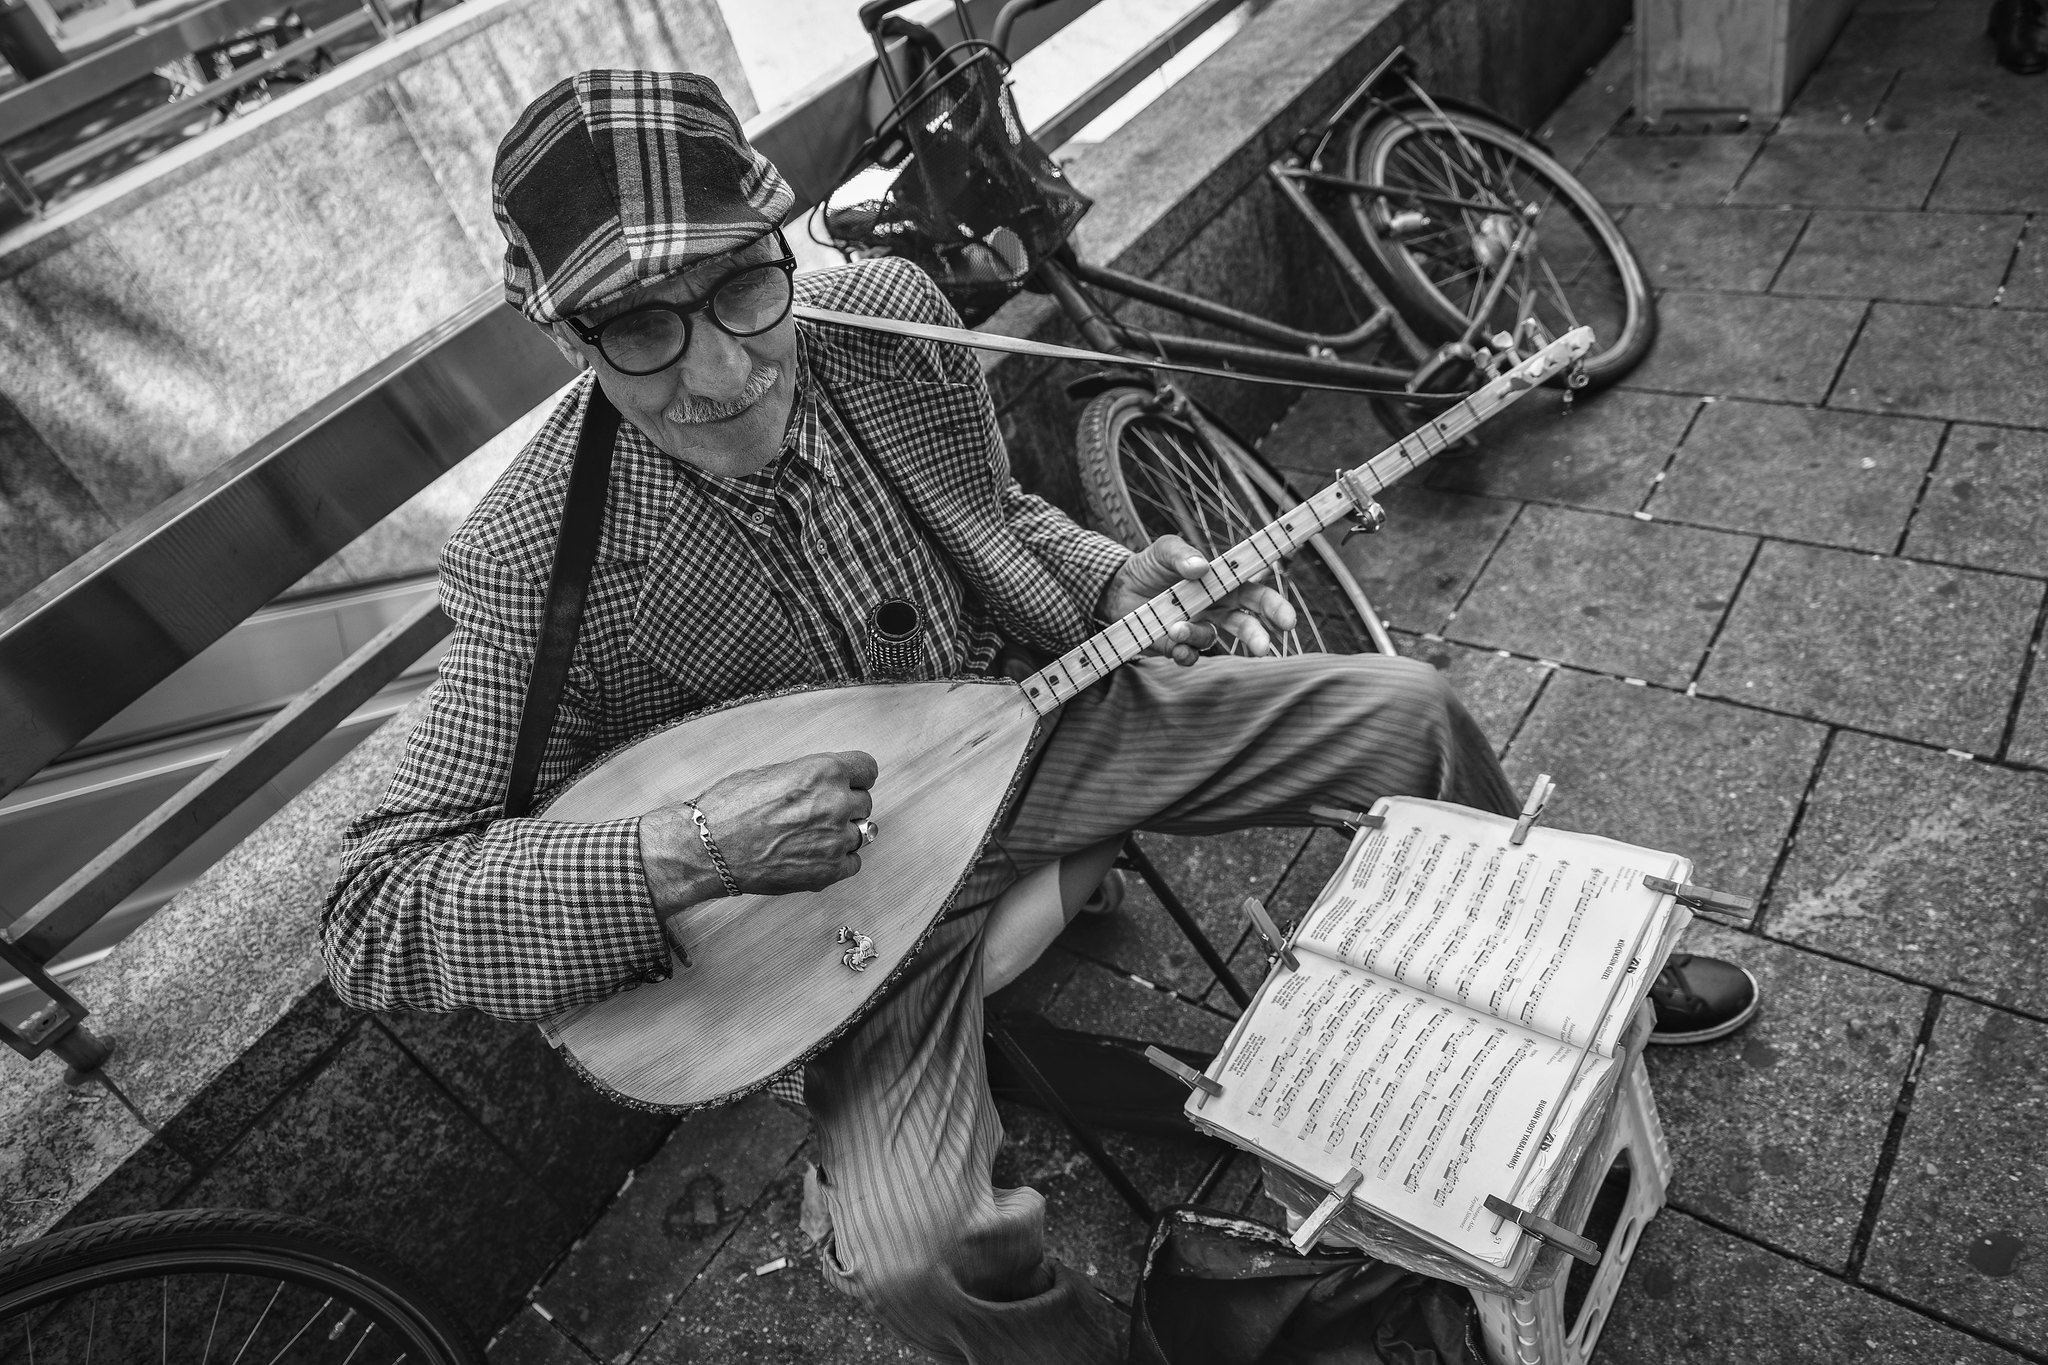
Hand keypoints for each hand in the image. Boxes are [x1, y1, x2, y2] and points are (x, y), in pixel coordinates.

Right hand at [641, 751, 877, 913]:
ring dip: (842, 834)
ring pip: (861, 833)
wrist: (708, 848)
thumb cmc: (730, 807)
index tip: (848, 784)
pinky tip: (814, 856)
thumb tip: (829, 783)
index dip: (856, 777)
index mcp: (823, 772)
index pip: (867, 769)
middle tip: (817, 814)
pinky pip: (853, 863)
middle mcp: (836, 803)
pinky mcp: (829, 871)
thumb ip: (810, 776)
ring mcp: (835, 839)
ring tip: (812, 836)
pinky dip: (839, 861)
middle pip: (864, 802)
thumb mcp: (773, 773)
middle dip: (845, 806)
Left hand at [1096, 535, 1297, 664]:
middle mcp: (1216, 608)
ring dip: (1198, 635)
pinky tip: (1174, 643)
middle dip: (1259, 636)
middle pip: (1247, 624)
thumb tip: (1200, 567)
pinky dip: (1185, 652)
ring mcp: (1198, 627)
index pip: (1256, 595)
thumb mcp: (1164, 550)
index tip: (1288, 621)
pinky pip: (1190, 655)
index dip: (1275, 607)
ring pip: (1214, 640)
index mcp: (1223, 584)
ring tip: (1176, 628)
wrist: (1118, 588)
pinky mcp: (1177, 645)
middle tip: (1263, 648)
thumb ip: (1182, 554)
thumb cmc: (1150, 565)